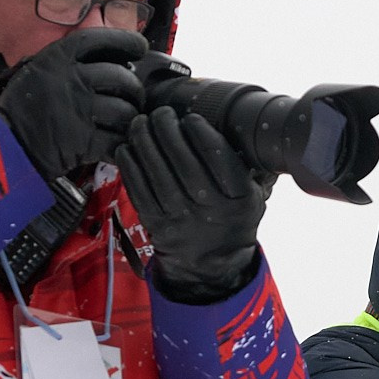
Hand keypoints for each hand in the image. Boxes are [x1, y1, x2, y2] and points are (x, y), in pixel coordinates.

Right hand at [0, 29, 147, 182]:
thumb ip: (70, 60)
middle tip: (132, 98)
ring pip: (125, 110)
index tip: (140, 48)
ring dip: (130, 119)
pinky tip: (116, 144)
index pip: (103, 39)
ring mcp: (78, 110)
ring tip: (123, 123)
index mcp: (58, 57)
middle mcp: (70, 78)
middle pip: (123, 78)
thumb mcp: (39, 69)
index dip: (127, 41)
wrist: (5, 145)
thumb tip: (116, 57)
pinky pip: (118, 140)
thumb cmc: (24, 107)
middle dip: (134, 90)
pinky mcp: (83, 142)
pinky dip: (122, 144)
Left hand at [119, 106, 269, 303]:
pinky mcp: (157, 225)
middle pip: (184, 162)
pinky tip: (126, 148)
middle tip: (160, 113)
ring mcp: (181, 219)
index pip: (219, 158)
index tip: (190, 117)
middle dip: (168, 131)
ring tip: (140, 123)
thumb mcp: (252, 195)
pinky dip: (130, 167)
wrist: (211, 264)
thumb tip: (230, 121)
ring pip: (158, 174)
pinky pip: (139, 191)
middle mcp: (210, 210)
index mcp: (238, 198)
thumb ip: (243, 164)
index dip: (201, 132)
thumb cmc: (230, 217)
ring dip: (145, 143)